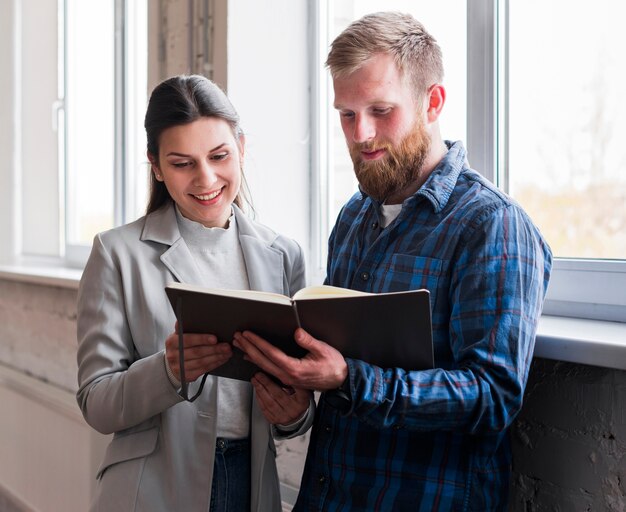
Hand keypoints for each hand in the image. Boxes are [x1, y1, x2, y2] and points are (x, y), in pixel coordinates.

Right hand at [165, 323, 231, 381]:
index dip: (202, 339)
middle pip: (197, 352)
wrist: (171, 364)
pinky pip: (203, 369)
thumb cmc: (179, 346)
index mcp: (172, 341)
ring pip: (201, 362)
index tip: (214, 338)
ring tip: (227, 352)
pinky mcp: (186, 376)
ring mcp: (179, 367)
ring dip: (217, 357)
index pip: (188, 340)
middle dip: (214, 349)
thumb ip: (187, 328)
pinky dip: (215, 364)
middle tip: (226, 346)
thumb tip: (199, 317)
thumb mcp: (179, 335)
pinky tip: (222, 359)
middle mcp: (174, 355)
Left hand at [233, 327, 347, 390]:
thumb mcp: (323, 350)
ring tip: (239, 345)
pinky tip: (251, 357)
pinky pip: (269, 370)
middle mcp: (287, 375)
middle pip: (262, 361)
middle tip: (237, 337)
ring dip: (250, 354)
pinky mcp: (287, 379)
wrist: (339, 381)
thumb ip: (308, 341)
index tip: (248, 335)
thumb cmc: (333, 365)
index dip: (258, 343)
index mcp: (295, 368)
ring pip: (263, 366)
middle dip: (248, 348)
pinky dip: (258, 361)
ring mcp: (286, 379)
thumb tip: (296, 332)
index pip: (271, 353)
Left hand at [250, 372, 311, 425]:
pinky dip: (259, 398)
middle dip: (266, 383)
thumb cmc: (296, 399)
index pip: (296, 389)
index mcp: (302, 401)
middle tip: (259, 374)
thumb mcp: (300, 390)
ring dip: (260, 390)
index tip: (277, 369)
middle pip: (278, 395)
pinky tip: (257, 390)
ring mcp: (284, 416)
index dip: (286, 379)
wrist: (295, 416)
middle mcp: (294, 410)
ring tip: (255, 380)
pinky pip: (264, 409)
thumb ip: (293, 382)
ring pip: (269, 402)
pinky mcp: (275, 420)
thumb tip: (280, 370)